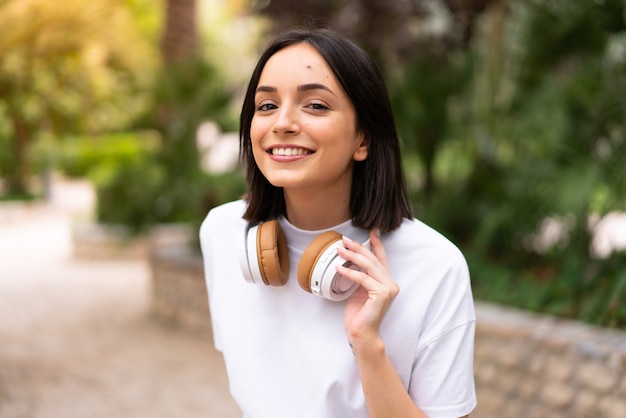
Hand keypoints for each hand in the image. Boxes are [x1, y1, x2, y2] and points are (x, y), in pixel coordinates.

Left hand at [337, 230, 398, 347]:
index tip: (371, 232)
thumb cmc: (359, 315)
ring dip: (353, 256)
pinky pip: (362, 278)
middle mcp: (391, 284)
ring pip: (369, 266)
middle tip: (345, 240)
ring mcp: (388, 289)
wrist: (362, 333)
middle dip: (359, 247)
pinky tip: (338, 268)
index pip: (382, 259)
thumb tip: (352, 261)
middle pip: (374, 260)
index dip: (377, 244)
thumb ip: (362, 277)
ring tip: (340, 250)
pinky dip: (349, 272)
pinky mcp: (381, 294)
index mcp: (387, 282)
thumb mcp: (360, 291)